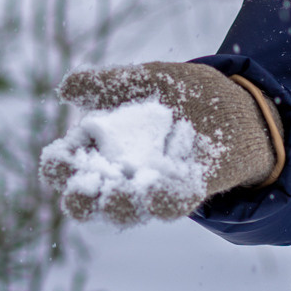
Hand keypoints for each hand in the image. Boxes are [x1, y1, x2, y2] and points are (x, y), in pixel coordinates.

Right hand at [39, 62, 283, 224]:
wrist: (233, 103)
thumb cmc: (180, 94)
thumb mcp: (145, 80)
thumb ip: (108, 83)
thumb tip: (67, 88)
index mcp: (98, 149)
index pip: (64, 166)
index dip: (57, 166)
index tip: (61, 156)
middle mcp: (118, 176)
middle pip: (86, 201)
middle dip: (82, 199)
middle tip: (84, 188)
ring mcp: (150, 189)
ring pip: (126, 210)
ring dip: (119, 206)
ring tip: (118, 195)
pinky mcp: (187, 192)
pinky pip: (172, 205)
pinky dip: (164, 201)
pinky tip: (157, 193)